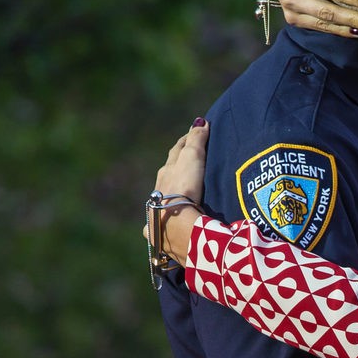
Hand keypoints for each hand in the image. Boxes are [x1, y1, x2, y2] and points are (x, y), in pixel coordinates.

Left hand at [145, 120, 208, 265]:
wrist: (177, 226)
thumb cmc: (185, 190)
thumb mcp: (193, 159)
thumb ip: (196, 140)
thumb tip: (200, 121)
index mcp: (168, 173)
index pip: (177, 152)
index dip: (186, 141)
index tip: (194, 134)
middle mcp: (159, 191)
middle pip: (168, 174)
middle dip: (176, 166)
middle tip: (186, 161)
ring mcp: (158, 213)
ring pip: (162, 198)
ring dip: (170, 193)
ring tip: (179, 194)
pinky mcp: (160, 235)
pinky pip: (160, 226)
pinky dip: (163, 223)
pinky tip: (164, 227)